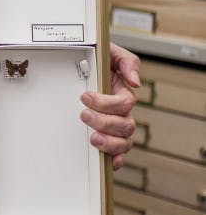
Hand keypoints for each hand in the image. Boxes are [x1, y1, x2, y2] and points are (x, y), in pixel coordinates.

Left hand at [80, 42, 140, 170]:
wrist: (79, 61)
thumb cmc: (95, 58)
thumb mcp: (110, 52)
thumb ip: (126, 61)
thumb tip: (135, 82)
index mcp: (122, 92)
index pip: (124, 103)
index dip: (106, 103)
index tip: (85, 96)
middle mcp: (120, 111)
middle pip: (125, 125)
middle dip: (104, 122)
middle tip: (83, 115)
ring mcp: (113, 125)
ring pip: (123, 141)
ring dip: (109, 143)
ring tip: (92, 138)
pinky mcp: (103, 135)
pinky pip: (116, 153)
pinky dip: (116, 159)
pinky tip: (111, 162)